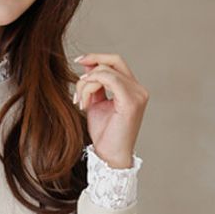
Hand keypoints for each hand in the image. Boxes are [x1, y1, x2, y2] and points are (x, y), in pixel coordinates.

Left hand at [73, 52, 148, 168]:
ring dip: (86, 84)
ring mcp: (137, 94)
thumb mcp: (96, 103)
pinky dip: (92, 86)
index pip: (116, 63)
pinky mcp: (131, 101)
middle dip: (92, 61)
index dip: (97, 58)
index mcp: (132, 89)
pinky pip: (109, 80)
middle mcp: (138, 89)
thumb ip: (95, 85)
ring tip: (80, 102)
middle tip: (76, 72)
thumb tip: (88, 66)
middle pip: (114, 60)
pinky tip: (85, 101)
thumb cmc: (104, 134)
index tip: (79, 61)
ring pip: (106, 71)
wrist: (109, 156)